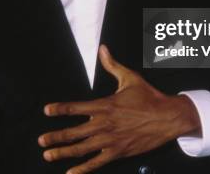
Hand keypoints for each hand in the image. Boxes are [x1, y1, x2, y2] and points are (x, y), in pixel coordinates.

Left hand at [38, 45, 200, 173]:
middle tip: (41, 141)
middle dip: (56, 137)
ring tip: (48, 155)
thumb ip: (112, 65)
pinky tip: (71, 173)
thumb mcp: (129, 78)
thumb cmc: (149, 97)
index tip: (47, 111)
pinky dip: (83, 169)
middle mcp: (104, 124)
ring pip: (82, 149)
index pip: (76, 108)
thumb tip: (103, 49)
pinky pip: (97, 162)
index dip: (59, 109)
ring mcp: (110, 140)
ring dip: (63, 153)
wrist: (167, 118)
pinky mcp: (118, 152)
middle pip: (74, 132)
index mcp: (105, 105)